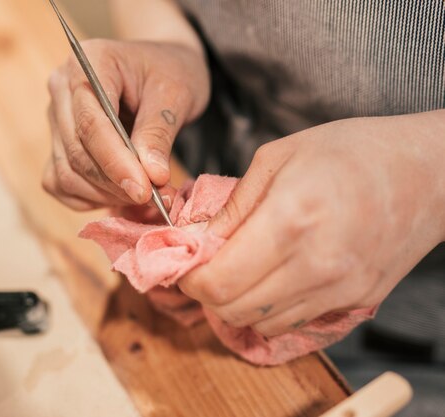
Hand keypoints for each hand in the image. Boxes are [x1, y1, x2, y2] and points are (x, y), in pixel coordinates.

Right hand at [42, 39, 209, 209]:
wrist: (161, 70)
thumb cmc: (170, 73)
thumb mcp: (176, 94)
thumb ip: (159, 133)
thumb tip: (152, 177)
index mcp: (89, 62)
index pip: (91, 123)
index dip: (116, 162)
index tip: (145, 190)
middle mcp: (62, 89)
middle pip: (76, 151)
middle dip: (116, 183)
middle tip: (159, 198)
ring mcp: (55, 119)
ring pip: (66, 174)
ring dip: (106, 195)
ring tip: (147, 195)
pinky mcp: (57, 145)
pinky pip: (61, 184)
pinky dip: (91, 198)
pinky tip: (122, 194)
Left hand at [179, 111, 444, 336]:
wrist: (428, 172)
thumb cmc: (351, 152)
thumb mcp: (277, 157)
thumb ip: (232, 205)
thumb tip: (197, 237)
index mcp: (290, 220)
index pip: (219, 281)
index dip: (188, 279)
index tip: (182, 263)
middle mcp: (316, 265)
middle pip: (233, 310)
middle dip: (206, 293)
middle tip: (204, 266)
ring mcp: (340, 290)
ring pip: (261, 323)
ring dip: (237, 303)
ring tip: (239, 270)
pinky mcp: (356, 302)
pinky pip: (294, 322)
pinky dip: (270, 309)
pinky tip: (272, 278)